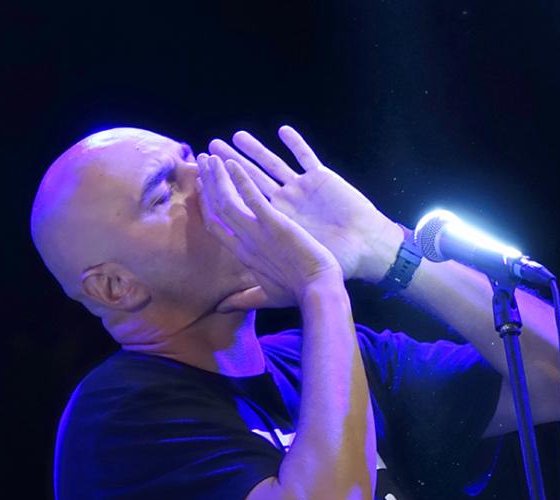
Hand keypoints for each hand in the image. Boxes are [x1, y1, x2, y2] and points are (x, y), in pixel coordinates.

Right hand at [196, 153, 341, 311]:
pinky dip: (241, 181)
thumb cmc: (296, 295)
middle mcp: (245, 241)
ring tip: (210, 155)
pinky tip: (232, 163)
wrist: (320, 292)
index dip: (206, 204)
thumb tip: (221, 309)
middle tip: (201, 161)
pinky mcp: (275, 225)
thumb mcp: (265, 296)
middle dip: (208, 183)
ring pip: (228, 201)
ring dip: (217, 177)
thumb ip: (242, 298)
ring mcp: (258, 232)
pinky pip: (253, 198)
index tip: (201, 186)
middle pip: (217, 208)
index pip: (216, 225)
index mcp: (243, 254)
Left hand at [208, 126, 400, 281]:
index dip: (213, 197)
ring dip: (252, 150)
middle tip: (205, 152)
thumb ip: (247, 293)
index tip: (198, 185)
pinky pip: (305, 159)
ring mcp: (300, 192)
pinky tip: (282, 132)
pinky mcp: (321, 181)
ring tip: (234, 137)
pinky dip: (295, 145)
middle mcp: (280, 205)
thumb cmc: (316, 275)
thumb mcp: (272, 290)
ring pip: (271, 164)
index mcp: (266, 227)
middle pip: (246, 182)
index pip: (232, 209)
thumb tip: (220, 307)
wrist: (360, 256)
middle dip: (223, 169)